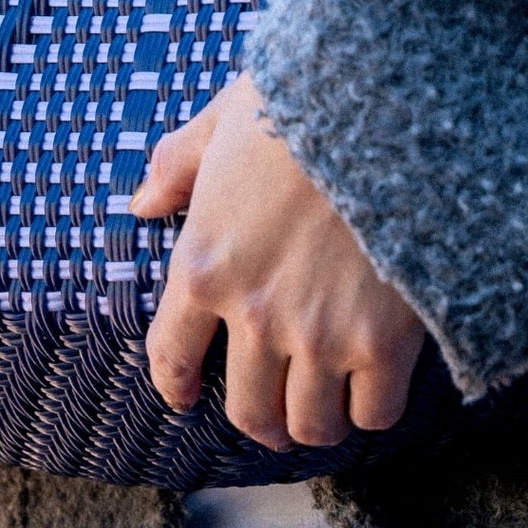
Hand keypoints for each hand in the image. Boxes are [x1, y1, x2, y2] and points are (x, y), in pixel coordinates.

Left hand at [130, 72, 424, 450]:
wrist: (384, 105)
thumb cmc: (300, 101)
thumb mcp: (221, 120)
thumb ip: (176, 166)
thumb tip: (142, 204)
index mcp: (203, 264)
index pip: (172, 356)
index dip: (177, 386)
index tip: (186, 396)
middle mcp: (254, 314)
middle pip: (251, 412)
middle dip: (262, 418)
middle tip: (275, 411)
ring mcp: (320, 335)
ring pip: (312, 425)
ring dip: (316, 421)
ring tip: (327, 405)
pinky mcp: (385, 341)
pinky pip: (375, 412)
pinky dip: (373, 407)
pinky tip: (376, 384)